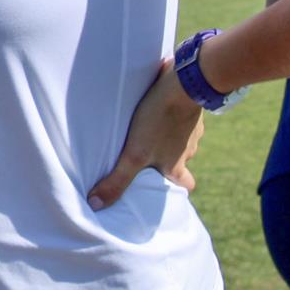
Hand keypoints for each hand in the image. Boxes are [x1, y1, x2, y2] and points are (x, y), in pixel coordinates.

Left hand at [88, 58, 203, 210]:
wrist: (184, 84)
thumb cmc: (158, 121)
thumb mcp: (135, 154)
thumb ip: (118, 180)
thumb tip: (96, 205)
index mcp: (177, 163)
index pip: (186, 185)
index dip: (177, 187)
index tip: (165, 186)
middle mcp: (188, 148)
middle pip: (183, 160)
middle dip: (170, 158)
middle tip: (153, 153)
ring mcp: (193, 127)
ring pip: (181, 137)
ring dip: (167, 134)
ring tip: (147, 126)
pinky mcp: (191, 106)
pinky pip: (181, 113)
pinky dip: (171, 111)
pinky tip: (155, 102)